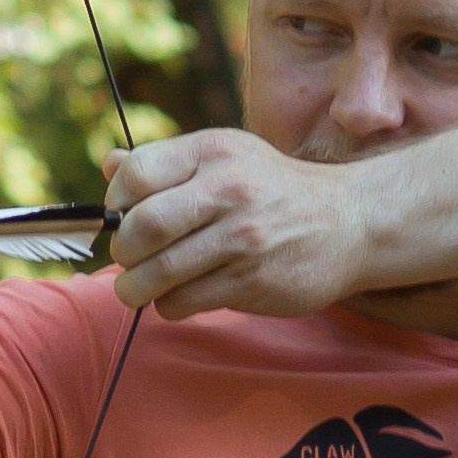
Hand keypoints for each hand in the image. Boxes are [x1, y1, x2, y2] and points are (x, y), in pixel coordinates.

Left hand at [103, 132, 364, 320]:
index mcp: (213, 152)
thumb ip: (167, 164)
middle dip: (123, 251)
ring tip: (139, 287)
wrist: (348, 222)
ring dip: (136, 287)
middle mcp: (228, 190)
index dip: (116, 201)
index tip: (123, 215)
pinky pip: (184, 301)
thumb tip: (109, 166)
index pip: (136, 174)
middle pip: (143, 227)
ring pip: (159, 273)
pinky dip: (169, 305)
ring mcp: (242, 238)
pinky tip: (181, 296)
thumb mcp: (227, 158)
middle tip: (129, 259)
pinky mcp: (252, 281)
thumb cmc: (272, 189)